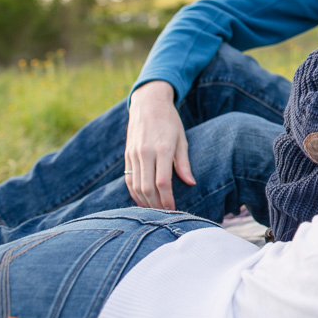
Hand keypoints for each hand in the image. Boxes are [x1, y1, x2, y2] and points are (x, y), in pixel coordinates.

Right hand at [125, 81, 194, 209]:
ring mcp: (134, 154)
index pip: (162, 182)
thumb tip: (191, 183)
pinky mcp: (127, 155)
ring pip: (136, 185)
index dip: (167, 199)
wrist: (148, 103)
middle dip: (156, 204)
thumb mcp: (181, 139)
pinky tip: (142, 201)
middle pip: (147, 187)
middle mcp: (145, 152)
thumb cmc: (170, 121)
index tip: (174, 209)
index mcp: (162, 148)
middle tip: (166, 214)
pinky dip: (134, 193)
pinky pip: (128, 179)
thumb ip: (184, 162)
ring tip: (155, 210)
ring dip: (145, 201)